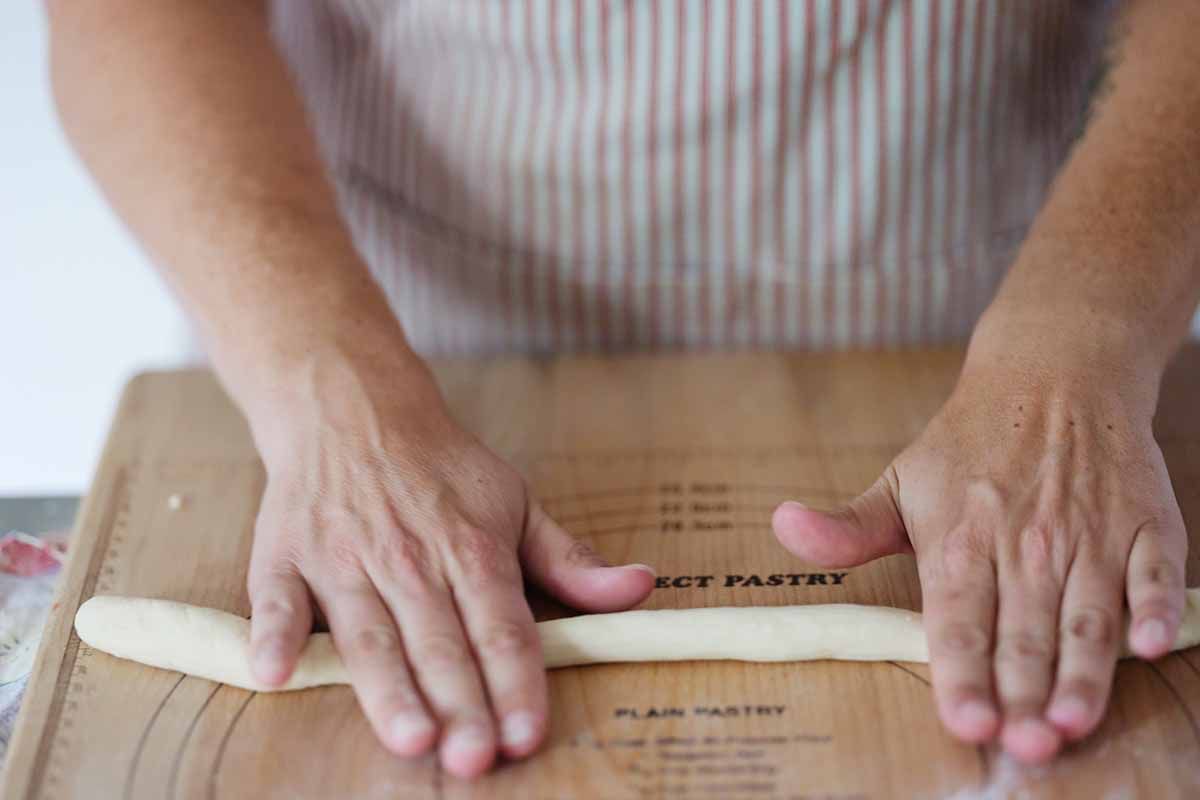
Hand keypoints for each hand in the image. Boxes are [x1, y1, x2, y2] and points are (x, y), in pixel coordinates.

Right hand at [244, 349, 654, 777]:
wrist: (353, 407)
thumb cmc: (441, 469)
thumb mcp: (517, 502)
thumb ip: (570, 559)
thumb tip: (639, 588)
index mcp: (472, 549)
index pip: (502, 627)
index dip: (516, 684)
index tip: (527, 734)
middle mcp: (409, 559)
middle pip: (440, 642)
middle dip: (461, 703)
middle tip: (476, 758)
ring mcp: (343, 559)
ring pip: (369, 636)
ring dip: (388, 688)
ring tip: (410, 737)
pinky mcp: (285, 557)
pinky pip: (275, 600)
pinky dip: (273, 634)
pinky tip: (276, 673)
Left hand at [772, 349, 1186, 762]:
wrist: (1054, 372)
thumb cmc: (969, 442)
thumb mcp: (899, 481)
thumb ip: (849, 526)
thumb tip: (784, 528)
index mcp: (960, 542)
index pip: (957, 623)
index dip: (961, 675)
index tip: (965, 720)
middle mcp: (1025, 546)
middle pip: (1023, 635)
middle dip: (1021, 695)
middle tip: (1024, 747)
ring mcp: (1090, 536)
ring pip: (1087, 618)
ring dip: (1082, 673)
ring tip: (1071, 721)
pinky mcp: (1145, 524)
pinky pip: (1158, 574)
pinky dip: (1158, 609)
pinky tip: (1154, 645)